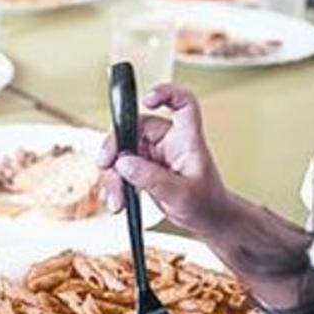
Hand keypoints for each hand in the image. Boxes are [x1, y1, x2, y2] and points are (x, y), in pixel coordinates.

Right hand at [97, 84, 230, 237]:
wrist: (206, 220)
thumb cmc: (206, 203)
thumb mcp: (181, 195)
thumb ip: (152, 178)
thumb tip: (124, 163)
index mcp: (187, 139)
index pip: (182, 103)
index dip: (166, 93)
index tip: (147, 100)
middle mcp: (169, 140)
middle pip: (136, 126)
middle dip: (116, 146)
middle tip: (106, 166)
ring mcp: (155, 153)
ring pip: (123, 149)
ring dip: (113, 173)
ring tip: (116, 198)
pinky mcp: (144, 167)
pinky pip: (121, 167)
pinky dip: (114, 182)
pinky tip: (116, 199)